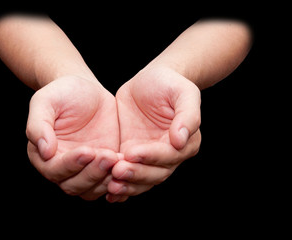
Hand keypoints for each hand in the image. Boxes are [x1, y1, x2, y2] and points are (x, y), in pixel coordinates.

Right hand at [26, 76, 119, 199]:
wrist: (87, 90)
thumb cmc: (62, 93)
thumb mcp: (45, 101)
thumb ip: (38, 125)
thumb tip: (44, 151)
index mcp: (43, 155)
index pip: (54, 171)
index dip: (70, 165)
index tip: (87, 150)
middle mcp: (63, 167)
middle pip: (73, 186)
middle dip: (91, 174)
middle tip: (108, 156)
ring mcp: (84, 169)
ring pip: (92, 190)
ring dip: (105, 179)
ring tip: (118, 159)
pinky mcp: (104, 167)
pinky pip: (110, 183)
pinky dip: (119, 180)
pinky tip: (128, 165)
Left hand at [106, 66, 201, 201]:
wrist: (149, 81)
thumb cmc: (169, 83)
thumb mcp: (183, 92)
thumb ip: (187, 115)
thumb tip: (181, 140)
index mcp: (185, 142)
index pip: (169, 155)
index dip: (151, 156)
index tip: (132, 152)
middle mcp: (169, 156)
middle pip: (155, 174)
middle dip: (136, 174)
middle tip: (117, 171)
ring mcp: (149, 158)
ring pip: (141, 180)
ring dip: (127, 185)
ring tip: (110, 185)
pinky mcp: (131, 156)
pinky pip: (127, 175)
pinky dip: (120, 187)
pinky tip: (107, 192)